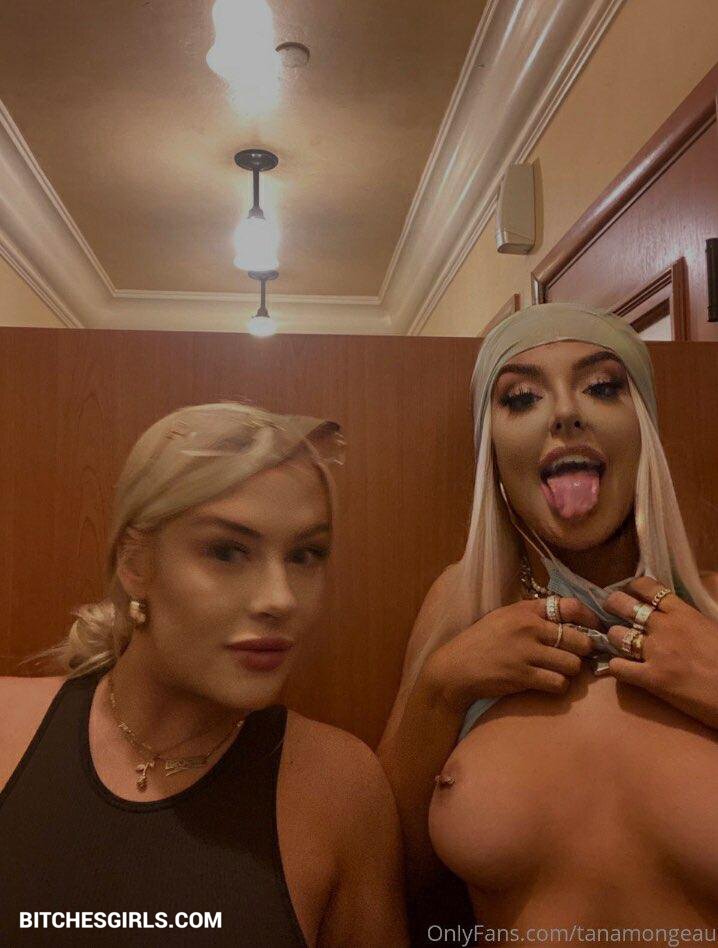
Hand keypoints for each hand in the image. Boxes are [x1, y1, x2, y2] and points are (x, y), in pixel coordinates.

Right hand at [423, 597, 597, 714]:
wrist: (455, 668)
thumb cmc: (481, 642)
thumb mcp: (504, 617)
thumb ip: (533, 615)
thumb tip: (569, 619)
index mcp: (525, 610)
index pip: (571, 607)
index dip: (590, 620)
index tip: (594, 629)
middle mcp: (528, 628)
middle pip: (580, 640)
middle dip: (582, 651)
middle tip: (576, 656)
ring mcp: (526, 653)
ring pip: (572, 664)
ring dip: (569, 671)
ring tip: (558, 671)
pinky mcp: (523, 677)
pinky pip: (559, 683)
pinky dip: (558, 686)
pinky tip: (547, 683)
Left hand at [605, 577, 717, 729]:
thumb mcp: (712, 629)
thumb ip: (690, 621)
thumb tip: (676, 617)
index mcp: (684, 613)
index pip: (647, 587)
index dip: (632, 588)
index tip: (629, 593)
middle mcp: (665, 628)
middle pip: (622, 604)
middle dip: (613, 606)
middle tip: (612, 613)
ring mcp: (656, 653)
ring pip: (615, 635)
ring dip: (614, 639)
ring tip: (620, 644)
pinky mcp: (652, 679)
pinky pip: (617, 667)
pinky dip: (616, 668)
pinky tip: (623, 669)